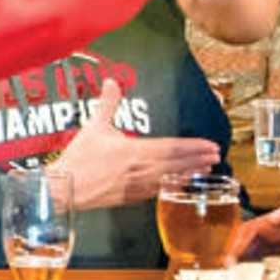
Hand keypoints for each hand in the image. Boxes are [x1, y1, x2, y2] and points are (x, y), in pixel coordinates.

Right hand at [51, 107, 219, 212]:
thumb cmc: (78, 160)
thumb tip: (112, 81)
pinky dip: (172, 186)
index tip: (210, 145)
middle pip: (177, 164)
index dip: (193, 147)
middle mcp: (139, 169)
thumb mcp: (92, 127)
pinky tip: (180, 184)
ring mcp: (136, 185)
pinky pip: (157, 190)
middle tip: (216, 156)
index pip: (172, 148)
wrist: (63, 189)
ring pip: (170, 178)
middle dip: (198, 159)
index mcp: (133, 151)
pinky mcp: (130, 197)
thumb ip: (107, 104)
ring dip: (190, 173)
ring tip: (205, 169)